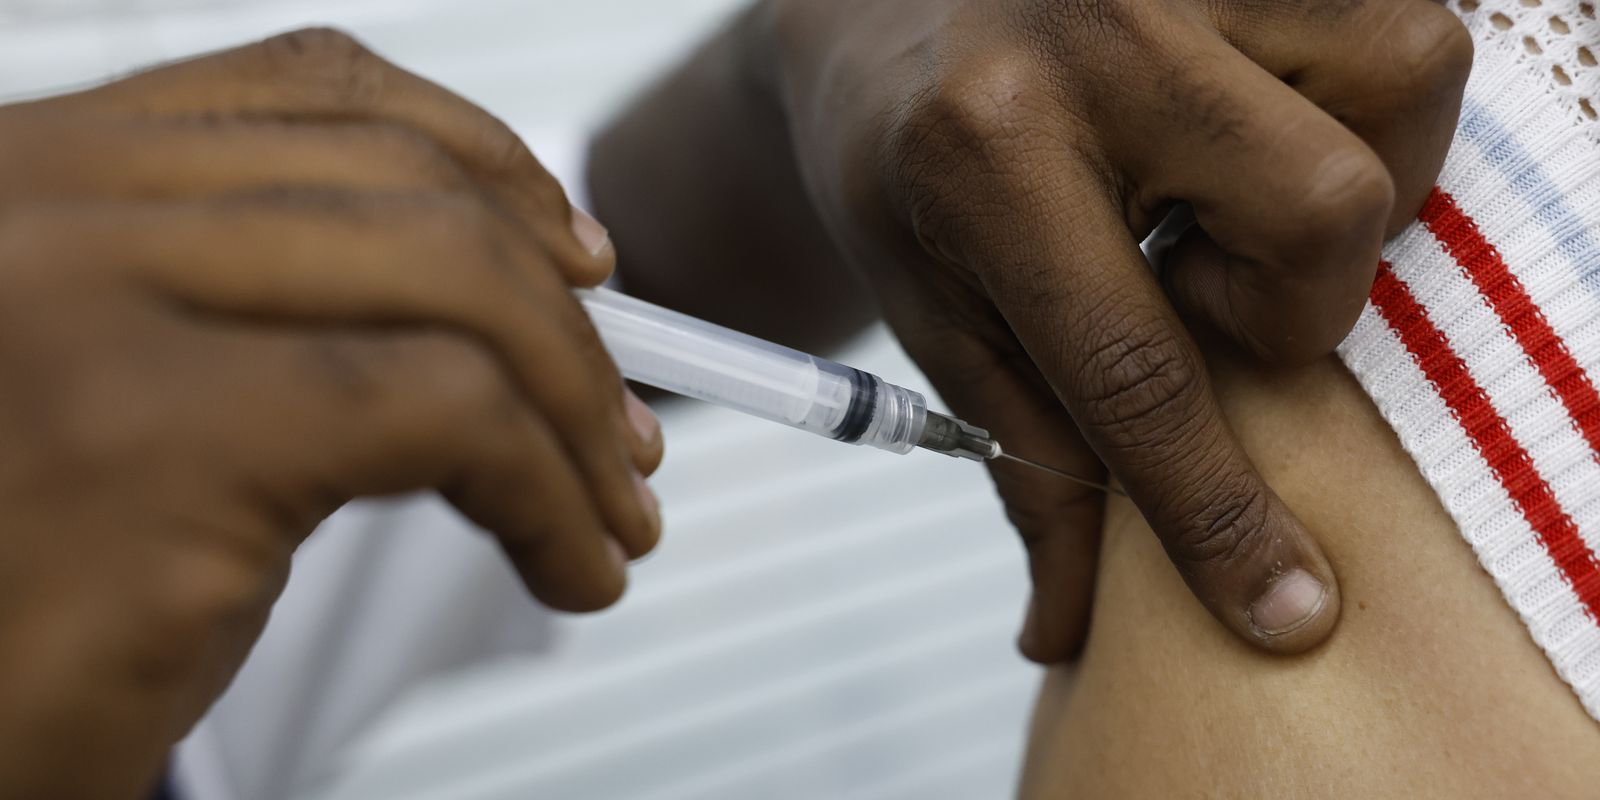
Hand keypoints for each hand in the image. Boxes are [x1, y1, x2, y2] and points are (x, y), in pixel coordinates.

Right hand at [0, 29, 661, 798]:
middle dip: (563, 316)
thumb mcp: (113, 383)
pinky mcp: (157, 438)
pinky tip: (571, 568)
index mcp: (38, 172)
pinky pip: (455, 417)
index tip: (576, 259)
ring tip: (613, 510)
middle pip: (411, 187)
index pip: (316, 94)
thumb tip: (510, 297)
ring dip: (579, 409)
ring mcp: (91, 304)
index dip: (485, 164)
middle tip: (623, 423)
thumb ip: (255, 303)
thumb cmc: (8, 583)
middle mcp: (46, 205)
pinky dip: (554, 494)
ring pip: (456, 286)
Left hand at [753, 0, 1471, 658]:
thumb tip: (1072, 630)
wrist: (868, 18)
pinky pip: (1403, 28)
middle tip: (1189, 278)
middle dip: (1285, 297)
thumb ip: (1028, 464)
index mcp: (983, 151)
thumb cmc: (905, 172)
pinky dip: (1360, 100)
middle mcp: (1093, 28)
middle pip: (1320, 214)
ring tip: (1225, 190)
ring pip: (1399, 90)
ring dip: (1336, 182)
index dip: (1215, 506)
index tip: (1285, 606)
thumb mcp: (942, 324)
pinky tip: (1257, 126)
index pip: (1133, 367)